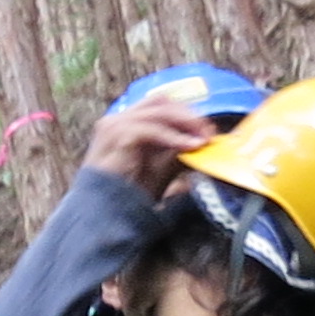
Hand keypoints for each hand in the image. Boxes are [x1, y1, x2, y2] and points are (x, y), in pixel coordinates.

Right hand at [83, 92, 216, 197]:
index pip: (159, 105)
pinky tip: (189, 146)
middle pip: (161, 101)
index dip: (186, 113)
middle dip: (188, 115)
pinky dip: (174, 137)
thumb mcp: (162, 165)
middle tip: (208, 133)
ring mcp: (114, 125)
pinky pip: (152, 128)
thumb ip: (179, 148)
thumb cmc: (129, 192)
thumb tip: (205, 138)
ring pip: (158, 111)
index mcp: (123, 124)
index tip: (207, 130)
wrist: (105, 214)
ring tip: (202, 140)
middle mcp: (116, 120)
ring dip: (185, 123)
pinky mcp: (117, 135)